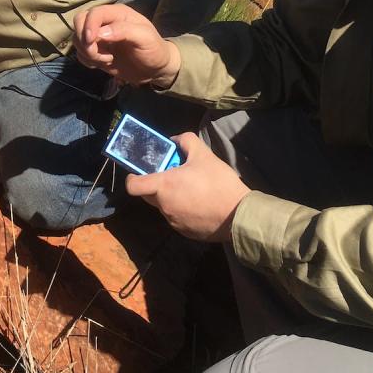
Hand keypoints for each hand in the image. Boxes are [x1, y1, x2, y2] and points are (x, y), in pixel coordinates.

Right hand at [73, 4, 179, 85]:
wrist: (155, 69)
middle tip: (97, 54)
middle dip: (83, 39)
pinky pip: (80, 52)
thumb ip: (124, 31)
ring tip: (107, 59)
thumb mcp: (145, 38)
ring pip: (78, 38)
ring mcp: (99, 37)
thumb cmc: (154, 50)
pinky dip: (86, 59)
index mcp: (117, 14)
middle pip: (79, 21)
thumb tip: (100, 34)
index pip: (94, 13)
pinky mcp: (96, 51)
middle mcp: (105, 22)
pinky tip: (102, 63)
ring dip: (87, 52)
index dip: (88, 26)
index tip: (91, 42)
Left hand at [125, 133, 249, 241]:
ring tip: (191, 189)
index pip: (133, 186)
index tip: (142, 172)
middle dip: (155, 184)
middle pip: (148, 195)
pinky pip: (176, 218)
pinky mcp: (184, 232)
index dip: (133, 178)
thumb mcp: (204, 154)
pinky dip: (182, 209)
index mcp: (164, 186)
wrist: (239, 215)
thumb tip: (174, 140)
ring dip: (170, 197)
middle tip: (172, 175)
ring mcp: (173, 222)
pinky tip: (199, 203)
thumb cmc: (218, 182)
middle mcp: (164, 206)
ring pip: (164, 206)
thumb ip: (186, 141)